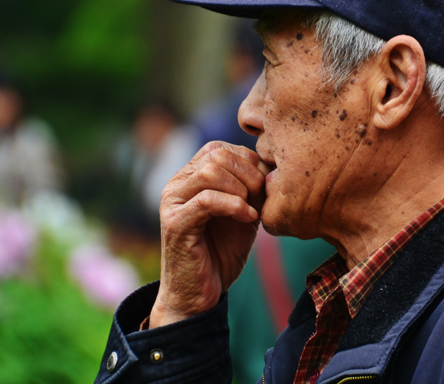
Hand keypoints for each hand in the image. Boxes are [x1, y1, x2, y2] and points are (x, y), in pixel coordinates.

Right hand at [149, 141, 267, 327]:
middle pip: (216, 155)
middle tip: (260, 197)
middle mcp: (177, 185)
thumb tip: (270, 165)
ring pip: (209, 172)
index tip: (263, 186)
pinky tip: (248, 218)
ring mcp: (173, 203)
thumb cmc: (221, 253)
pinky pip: (206, 200)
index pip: (219, 149)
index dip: (247, 161)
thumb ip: (250, 188)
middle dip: (247, 172)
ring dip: (240, 189)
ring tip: (252, 209)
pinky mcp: (176, 223)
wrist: (199, 295)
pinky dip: (233, 205)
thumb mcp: (243, 213)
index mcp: (190, 178)